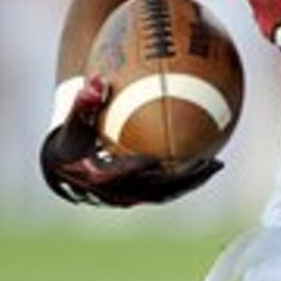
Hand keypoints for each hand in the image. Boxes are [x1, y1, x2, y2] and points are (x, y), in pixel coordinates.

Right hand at [40, 76, 221, 206]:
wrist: (65, 167)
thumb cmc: (72, 138)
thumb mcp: (74, 120)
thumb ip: (84, 102)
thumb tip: (96, 81)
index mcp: (97, 177)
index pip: (122, 173)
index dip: (142, 166)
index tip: (163, 154)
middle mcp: (115, 194)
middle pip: (153, 189)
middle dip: (180, 177)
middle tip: (205, 160)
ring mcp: (129, 199)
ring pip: (165, 194)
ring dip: (191, 182)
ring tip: (216, 165)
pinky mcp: (139, 198)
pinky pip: (167, 191)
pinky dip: (187, 180)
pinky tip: (208, 164)